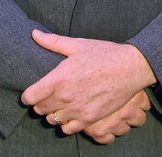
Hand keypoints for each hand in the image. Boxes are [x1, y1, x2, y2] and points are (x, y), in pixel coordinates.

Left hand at [21, 30, 156, 133]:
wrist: (131, 67)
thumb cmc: (105, 54)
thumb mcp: (79, 44)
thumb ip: (53, 42)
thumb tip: (34, 33)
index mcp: (59, 78)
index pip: (29, 97)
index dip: (29, 95)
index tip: (35, 92)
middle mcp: (65, 96)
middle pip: (39, 110)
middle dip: (42, 103)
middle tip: (50, 96)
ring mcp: (77, 109)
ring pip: (52, 120)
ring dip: (54, 113)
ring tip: (61, 105)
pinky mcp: (89, 118)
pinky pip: (68, 129)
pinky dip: (66, 124)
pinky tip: (72, 114)